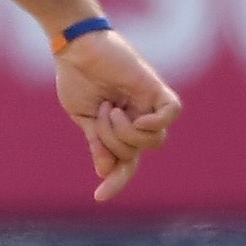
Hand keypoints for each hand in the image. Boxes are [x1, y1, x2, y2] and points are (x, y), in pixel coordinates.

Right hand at [54, 29, 181, 203]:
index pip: (126, 163)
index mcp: (120, 128)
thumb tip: (105, 170)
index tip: (99, 198)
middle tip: (100, 117)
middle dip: (115, 143)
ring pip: (153, 140)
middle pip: (139, 152)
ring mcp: (148, 104)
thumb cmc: (75, 77)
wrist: (74, 47)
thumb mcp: (83, 118)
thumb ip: (98, 143)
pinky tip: (137, 118)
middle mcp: (138, 118)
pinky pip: (171, 112)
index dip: (116, 182)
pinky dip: (156, 122)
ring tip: (109, 107)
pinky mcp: (155, 87)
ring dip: (124, 131)